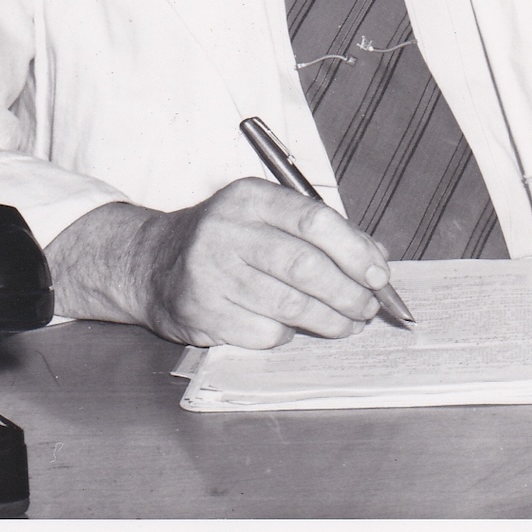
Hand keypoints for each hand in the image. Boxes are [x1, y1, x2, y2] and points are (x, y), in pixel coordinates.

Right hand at [48, 181, 395, 347]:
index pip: (313, 220)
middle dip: (346, 292)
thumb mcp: (270, 216)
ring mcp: (209, 272)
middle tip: (368, 307)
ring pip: (288, 305)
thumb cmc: (229, 239)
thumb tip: (376, 259)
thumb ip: (324, 232)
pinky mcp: (201, 311)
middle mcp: (226, 230)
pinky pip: (263, 331)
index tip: (379, 275)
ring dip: (328, 320)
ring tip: (347, 324)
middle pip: (303, 266)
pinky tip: (294, 329)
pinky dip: (288, 334)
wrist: (152, 262)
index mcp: (251, 197)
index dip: (354, 251)